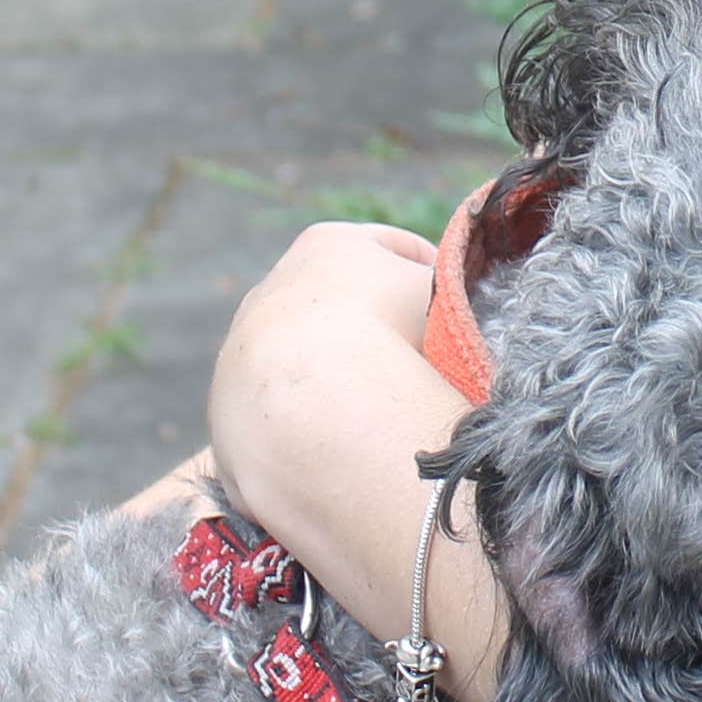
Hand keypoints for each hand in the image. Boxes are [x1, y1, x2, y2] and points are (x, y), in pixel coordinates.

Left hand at [201, 218, 444, 572]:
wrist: (314, 403)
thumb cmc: (391, 332)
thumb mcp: (442, 293)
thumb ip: (457, 286)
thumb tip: (474, 294)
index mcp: (326, 246)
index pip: (389, 248)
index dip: (430, 274)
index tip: (457, 305)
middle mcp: (271, 292)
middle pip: (337, 308)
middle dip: (375, 332)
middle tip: (419, 366)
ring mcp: (241, 353)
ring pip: (302, 368)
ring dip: (336, 387)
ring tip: (380, 421)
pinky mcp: (227, 414)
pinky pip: (282, 423)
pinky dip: (309, 433)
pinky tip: (341, 454)